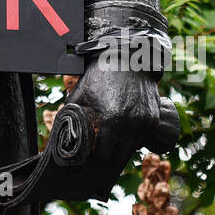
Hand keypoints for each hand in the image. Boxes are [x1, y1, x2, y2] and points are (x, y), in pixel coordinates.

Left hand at [54, 60, 179, 200]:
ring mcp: (145, 123)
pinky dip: (134, 141)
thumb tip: (60, 129)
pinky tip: (123, 136)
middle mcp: (131, 124)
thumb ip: (71, 111)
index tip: (90, 152)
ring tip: (110, 144)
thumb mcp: (82, 91)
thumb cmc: (102, 74)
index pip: (103, 154)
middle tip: (100, 150)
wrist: (128, 59)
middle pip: (118, 156)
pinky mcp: (154, 120)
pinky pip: (142, 140)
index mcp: (112, 120)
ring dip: (121, 149)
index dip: (94, 155)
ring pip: (132, 149)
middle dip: (108, 155)